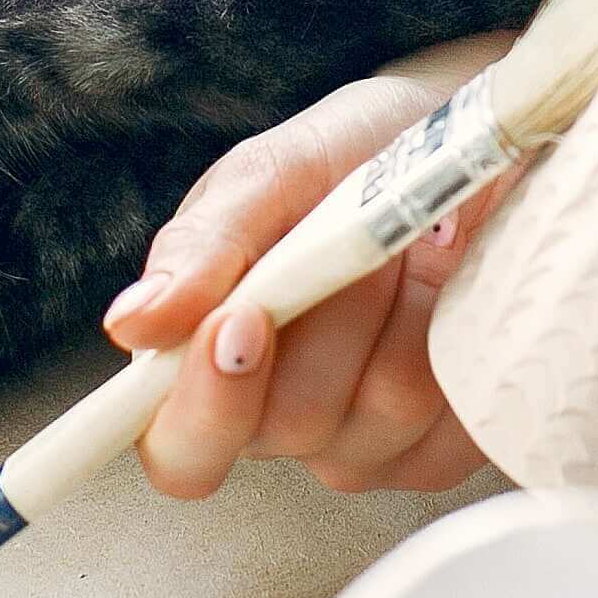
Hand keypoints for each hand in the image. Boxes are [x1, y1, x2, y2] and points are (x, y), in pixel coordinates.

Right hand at [102, 56, 496, 499]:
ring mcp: (368, 440)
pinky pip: (452, 418)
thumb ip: (203, 247)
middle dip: (329, 313)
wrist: (466, 146)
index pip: (181, 451)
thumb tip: (131, 326)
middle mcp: (282, 418)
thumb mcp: (269, 175)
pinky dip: (457, 332)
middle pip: (288, 426)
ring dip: (403, 306)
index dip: (207, 408)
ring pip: (381, 410)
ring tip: (408, 242)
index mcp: (209, 362)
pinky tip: (452, 285)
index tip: (244, 321)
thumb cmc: (352, 159)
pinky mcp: (445, 444)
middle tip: (350, 231)